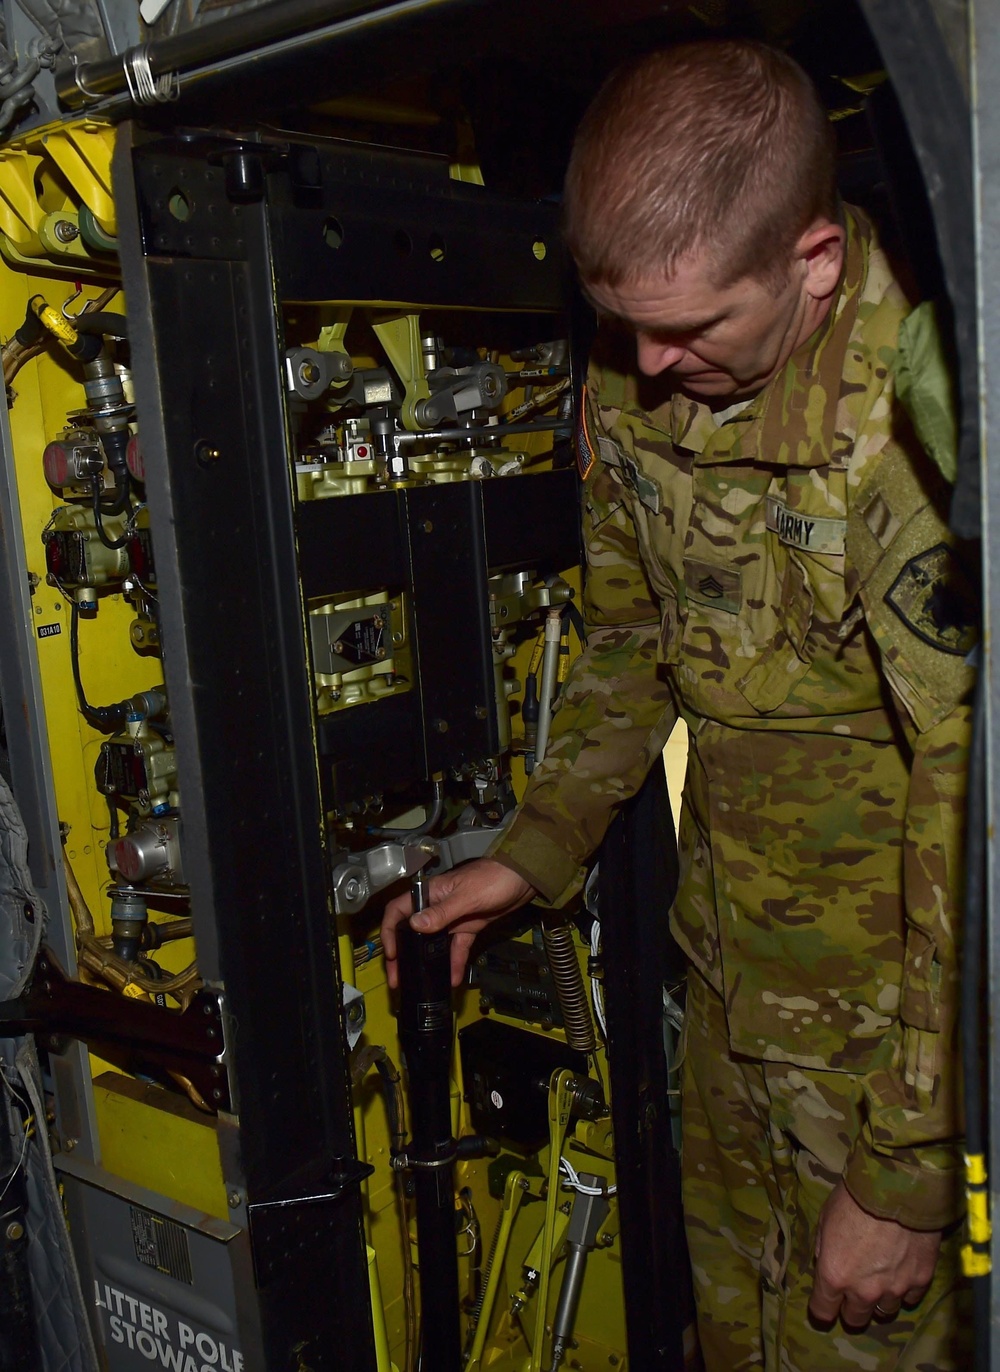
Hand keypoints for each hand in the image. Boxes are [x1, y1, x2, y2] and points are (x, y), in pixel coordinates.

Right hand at [380, 858, 535, 988]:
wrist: (524, 878)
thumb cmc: (493, 878)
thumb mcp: (467, 896)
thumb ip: (441, 912)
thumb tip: (414, 925)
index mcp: (431, 893)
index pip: (400, 909)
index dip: (390, 930)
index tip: (391, 952)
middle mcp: (438, 906)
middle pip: (413, 931)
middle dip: (404, 953)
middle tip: (397, 976)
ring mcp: (453, 918)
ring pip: (433, 943)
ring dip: (426, 962)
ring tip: (418, 981)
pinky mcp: (469, 927)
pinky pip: (457, 947)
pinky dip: (455, 962)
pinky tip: (453, 978)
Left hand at [809, 1181, 941, 1328]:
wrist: (897, 1188)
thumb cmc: (854, 1198)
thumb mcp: (825, 1219)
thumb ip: (823, 1249)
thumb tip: (825, 1263)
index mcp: (834, 1275)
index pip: (823, 1312)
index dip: (822, 1308)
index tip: (826, 1302)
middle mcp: (864, 1290)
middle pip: (855, 1319)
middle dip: (852, 1308)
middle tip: (854, 1291)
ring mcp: (894, 1289)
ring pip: (885, 1312)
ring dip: (880, 1299)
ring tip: (880, 1279)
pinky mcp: (920, 1281)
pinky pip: (910, 1298)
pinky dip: (904, 1289)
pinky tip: (902, 1272)